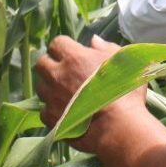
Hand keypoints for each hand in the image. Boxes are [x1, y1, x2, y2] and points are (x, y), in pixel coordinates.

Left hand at [35, 35, 148, 153]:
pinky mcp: (52, 118)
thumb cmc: (124, 91)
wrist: (118, 126)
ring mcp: (52, 97)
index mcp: (74, 57)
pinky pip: (44, 111)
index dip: (64, 48)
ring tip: (66, 94)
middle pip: (41, 63)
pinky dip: (53, 110)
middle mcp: (58, 75)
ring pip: (41, 87)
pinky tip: (66, 113)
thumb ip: (106, 47)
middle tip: (64, 73)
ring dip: (50, 88)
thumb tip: (93, 40)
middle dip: (50, 65)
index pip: (57, 44)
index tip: (72, 54)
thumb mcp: (122, 62)